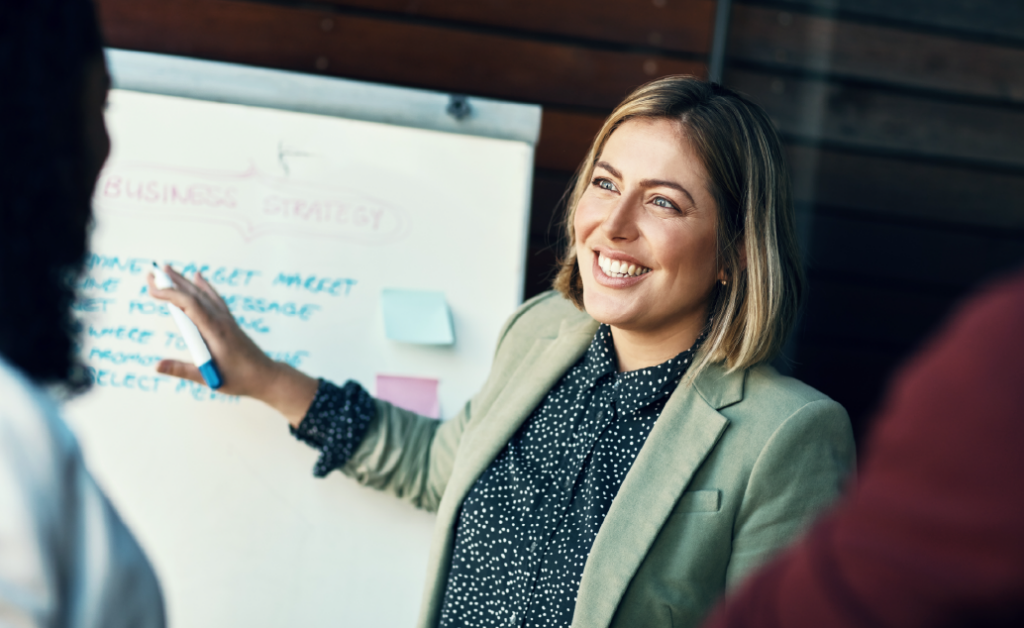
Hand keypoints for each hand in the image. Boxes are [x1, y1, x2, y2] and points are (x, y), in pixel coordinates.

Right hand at [146, 266, 317, 426]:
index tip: (151, 289)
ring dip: (184, 282)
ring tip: (168, 270)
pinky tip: (198, 277)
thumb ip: (181, 370)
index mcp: (215, 330)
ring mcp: (226, 319)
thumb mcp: (208, 378)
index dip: (170, 294)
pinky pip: (214, 298)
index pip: (190, 304)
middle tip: (151, 273)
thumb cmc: (239, 378)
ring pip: (203, 294)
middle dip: (171, 283)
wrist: (266, 376)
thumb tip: (155, 366)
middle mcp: (221, 320)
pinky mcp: (229, 322)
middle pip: (194, 295)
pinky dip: (204, 286)